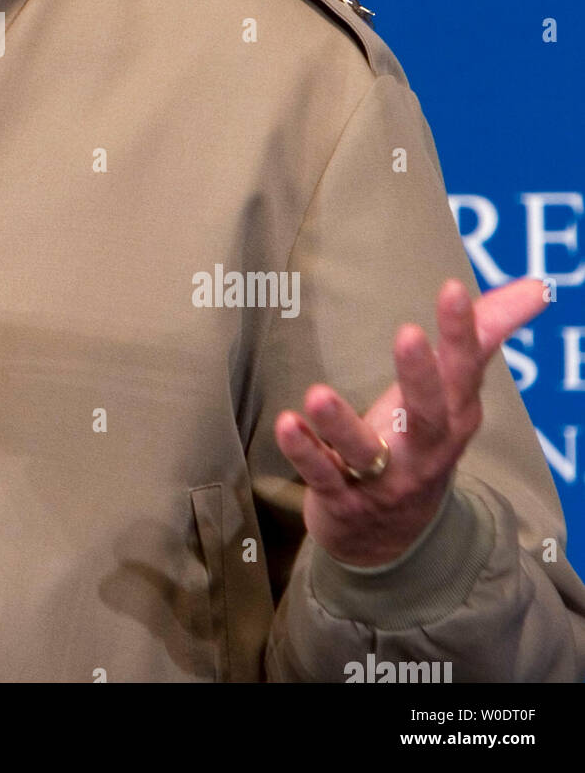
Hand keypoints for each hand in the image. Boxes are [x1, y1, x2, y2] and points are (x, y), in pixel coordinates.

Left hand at [274, 276, 547, 566]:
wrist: (390, 537)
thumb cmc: (418, 440)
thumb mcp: (452, 392)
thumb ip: (484, 334)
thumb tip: (537, 286)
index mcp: (452, 416)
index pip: (463, 371)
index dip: (462, 332)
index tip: (451, 289)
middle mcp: (423, 450)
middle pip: (427, 414)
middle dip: (420, 376)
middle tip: (408, 333)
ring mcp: (383, 479)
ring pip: (365, 452)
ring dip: (341, 424)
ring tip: (316, 394)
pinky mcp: (342, 498)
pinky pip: (323, 476)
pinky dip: (304, 453)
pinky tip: (287, 424)